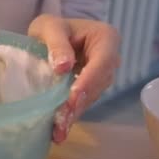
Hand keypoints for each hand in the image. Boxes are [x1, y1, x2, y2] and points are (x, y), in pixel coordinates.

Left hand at [28, 14, 120, 142]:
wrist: (48, 35)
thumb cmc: (51, 28)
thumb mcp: (49, 27)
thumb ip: (56, 44)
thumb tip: (63, 67)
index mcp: (106, 38)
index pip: (102, 62)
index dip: (88, 81)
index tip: (73, 97)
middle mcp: (109, 59)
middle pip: (97, 84)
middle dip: (79, 103)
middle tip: (62, 122)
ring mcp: (101, 76)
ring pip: (91, 97)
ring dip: (75, 114)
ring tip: (58, 131)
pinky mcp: (90, 89)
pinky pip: (82, 102)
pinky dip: (70, 115)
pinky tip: (58, 129)